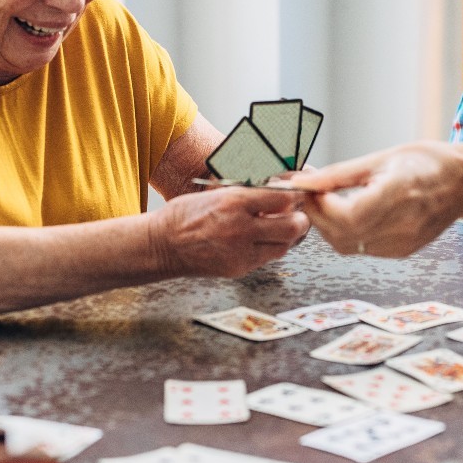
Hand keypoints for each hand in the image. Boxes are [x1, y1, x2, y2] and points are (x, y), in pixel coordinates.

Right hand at [150, 187, 310, 277]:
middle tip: (297, 215)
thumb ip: (250, 195)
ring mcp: (241, 251)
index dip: (296, 195)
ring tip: (278, 229)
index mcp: (235, 202)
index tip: (299, 194)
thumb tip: (281, 193)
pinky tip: (260, 241)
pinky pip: (267, 259)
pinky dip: (269, 250)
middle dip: (300, 220)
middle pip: (293, 226)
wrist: (163, 244)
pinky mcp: (239, 268)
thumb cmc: (186, 214)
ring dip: (287, 237)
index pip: (283, 197)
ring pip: (285, 246)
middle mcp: (242, 227)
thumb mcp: (218, 193)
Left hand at [297, 143, 462, 257]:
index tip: (310, 188)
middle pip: (342, 235)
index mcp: (399, 193)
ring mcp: (404, 242)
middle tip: (312, 194)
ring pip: (348, 246)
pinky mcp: (403, 251)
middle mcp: (403, 224)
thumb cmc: (427, 162)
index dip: (320, 206)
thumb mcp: (381, 158)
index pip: (347, 216)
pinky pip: (362, 249)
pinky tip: (348, 213)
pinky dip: (347, 233)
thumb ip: (340, 174)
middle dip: (318, 216)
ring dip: (329, 226)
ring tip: (328, 202)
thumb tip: (305, 182)